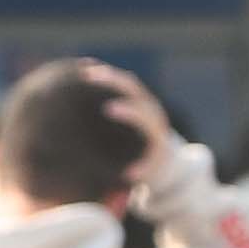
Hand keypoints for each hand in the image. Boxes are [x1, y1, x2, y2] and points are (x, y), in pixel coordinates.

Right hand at [79, 58, 173, 189]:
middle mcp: (153, 112)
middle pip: (135, 90)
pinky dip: (105, 77)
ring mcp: (145, 102)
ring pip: (127, 82)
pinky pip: (121, 83)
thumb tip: (127, 175)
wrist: (165, 159)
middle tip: (89, 78)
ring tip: (83, 72)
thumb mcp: (145, 176)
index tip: (109, 109)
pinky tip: (83, 71)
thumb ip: (137, 176)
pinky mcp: (137, 97)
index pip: (145, 116)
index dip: (129, 111)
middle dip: (114, 82)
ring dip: (107, 76)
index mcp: (157, 132)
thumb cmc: (150, 171)